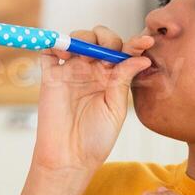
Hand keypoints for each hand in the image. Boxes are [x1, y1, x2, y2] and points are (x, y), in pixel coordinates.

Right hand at [31, 27, 152, 176]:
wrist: (69, 157)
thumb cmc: (96, 138)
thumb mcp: (116, 108)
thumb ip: (123, 80)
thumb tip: (141, 58)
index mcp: (112, 78)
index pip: (123, 53)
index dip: (134, 44)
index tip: (146, 42)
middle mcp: (91, 71)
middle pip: (99, 40)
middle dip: (106, 38)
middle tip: (107, 53)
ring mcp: (70, 72)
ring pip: (76, 40)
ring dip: (82, 37)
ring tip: (85, 53)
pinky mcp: (50, 76)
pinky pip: (48, 52)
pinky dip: (54, 43)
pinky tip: (64, 51)